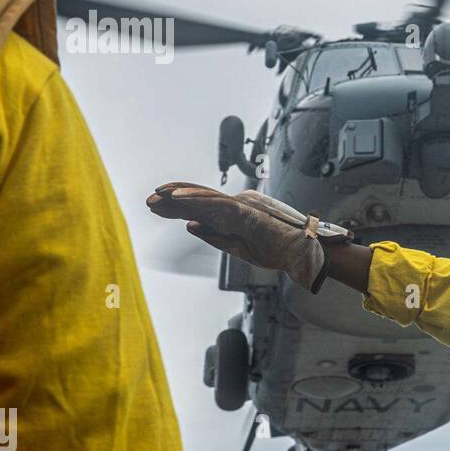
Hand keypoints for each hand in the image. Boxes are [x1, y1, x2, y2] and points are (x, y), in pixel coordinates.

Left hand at [146, 182, 351, 291]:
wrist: (301, 255)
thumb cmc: (275, 250)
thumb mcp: (237, 247)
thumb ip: (215, 236)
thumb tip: (190, 225)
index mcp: (233, 216)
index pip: (200, 209)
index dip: (176, 207)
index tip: (155, 207)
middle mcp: (235, 207)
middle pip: (199, 200)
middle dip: (172, 200)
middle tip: (148, 201)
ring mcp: (241, 207)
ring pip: (205, 197)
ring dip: (180, 196)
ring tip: (158, 195)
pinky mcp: (246, 211)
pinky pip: (217, 203)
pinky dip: (197, 198)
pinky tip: (178, 198)